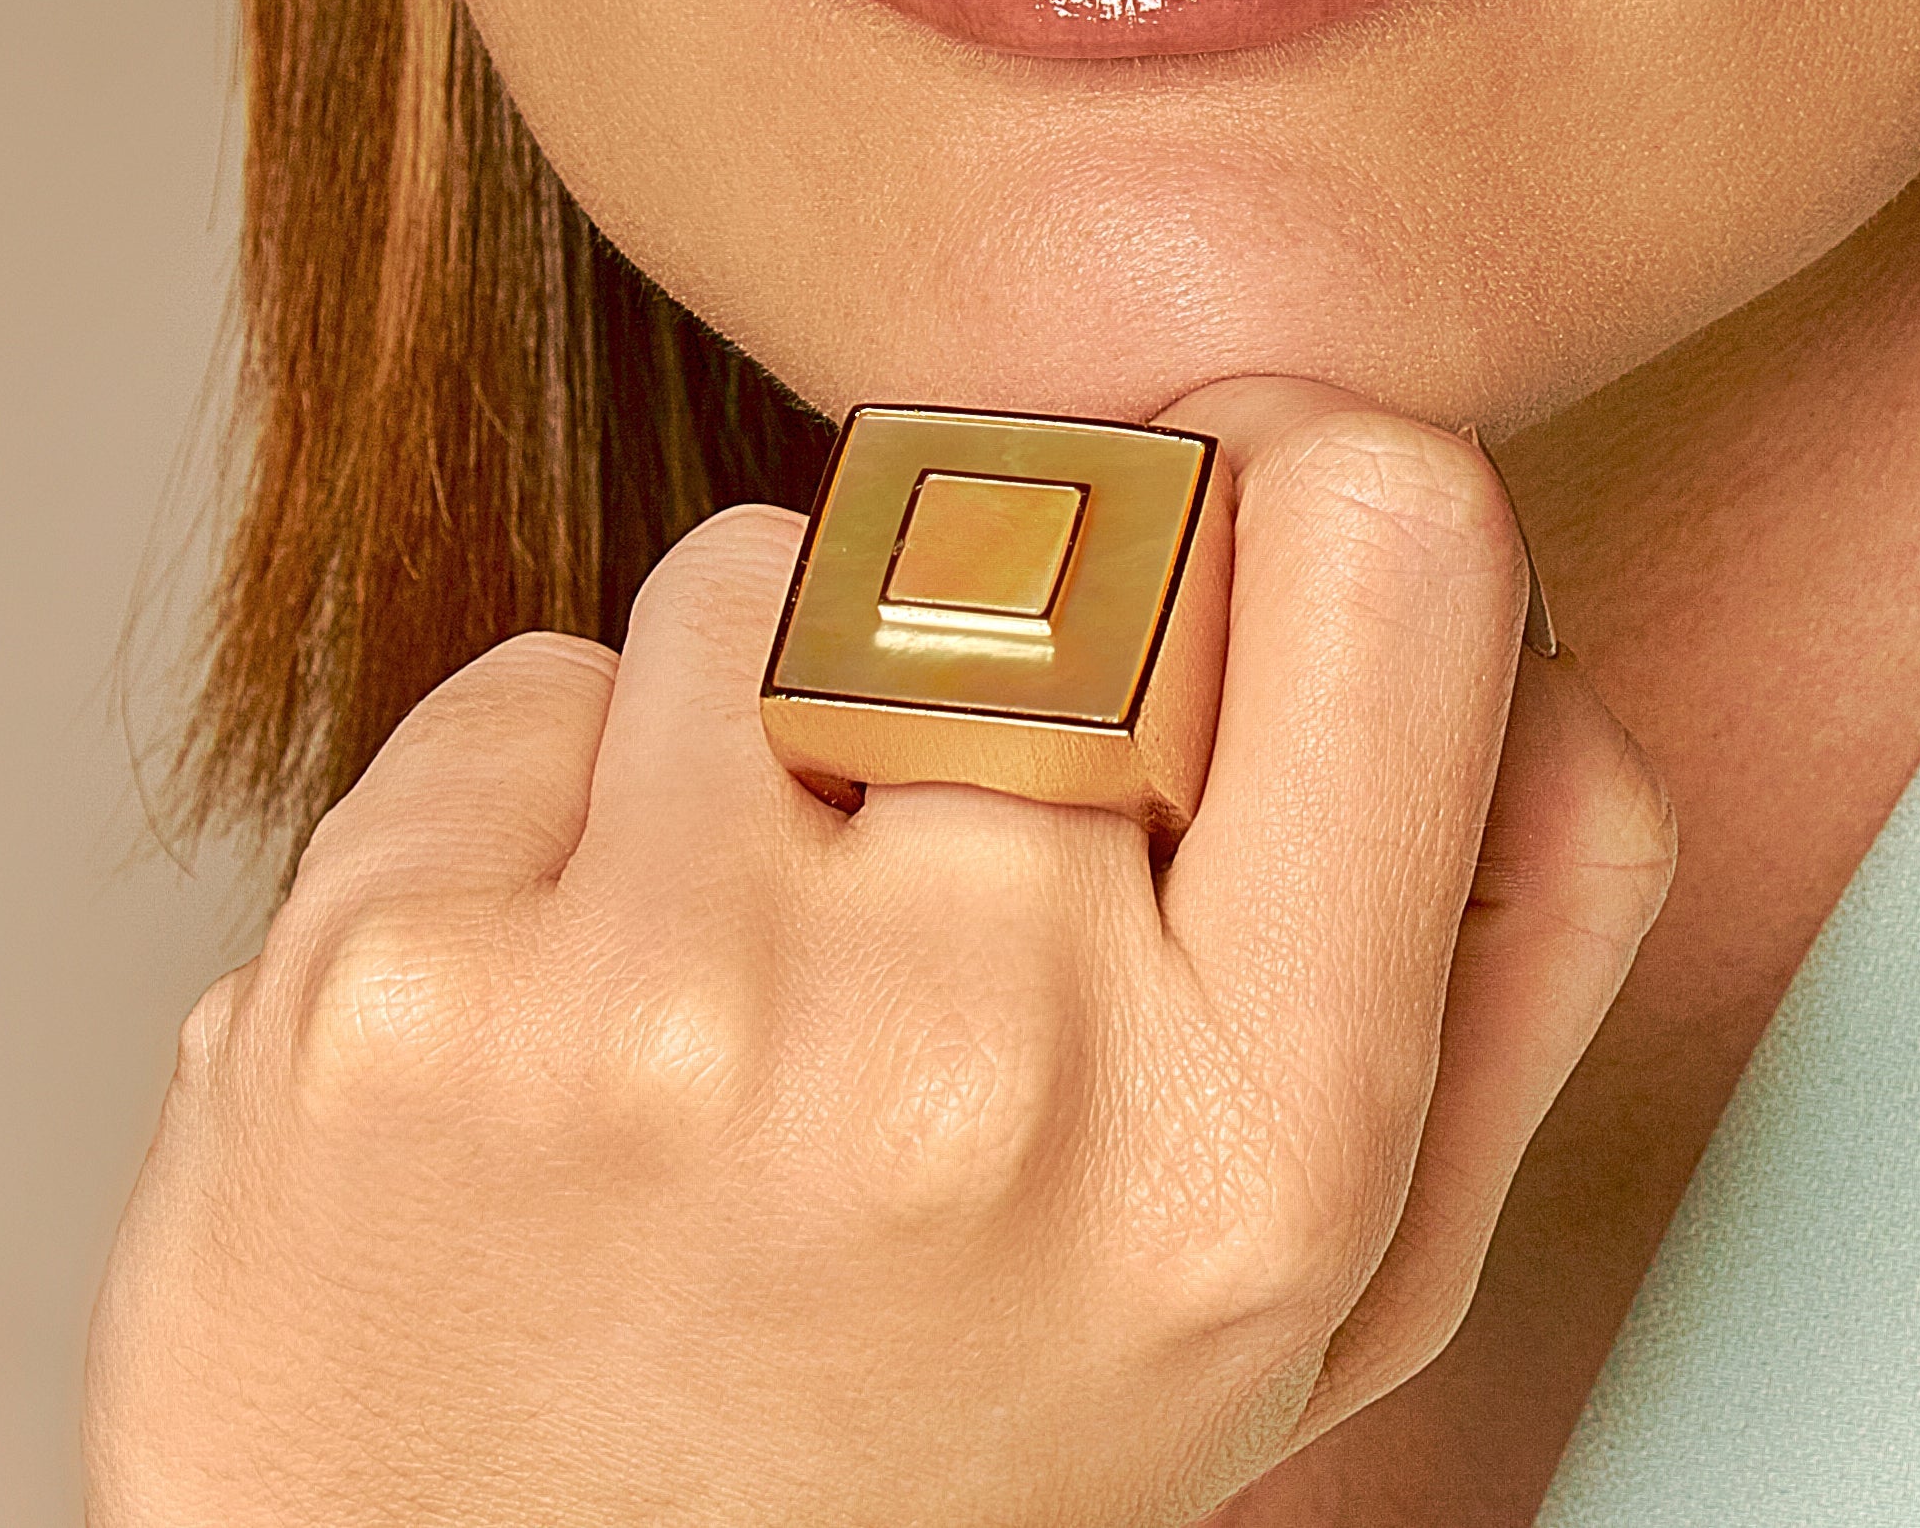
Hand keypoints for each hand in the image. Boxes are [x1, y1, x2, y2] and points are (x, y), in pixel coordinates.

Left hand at [84, 380, 1675, 1527]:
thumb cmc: (942, 1451)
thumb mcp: (1323, 1295)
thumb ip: (1509, 935)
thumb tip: (1520, 601)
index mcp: (1269, 1144)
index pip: (1387, 521)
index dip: (1288, 488)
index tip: (1212, 580)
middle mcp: (984, 1065)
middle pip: (1061, 499)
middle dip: (1014, 610)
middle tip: (944, 837)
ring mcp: (671, 1020)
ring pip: (775, 562)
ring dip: (762, 717)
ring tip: (739, 992)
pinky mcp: (398, 991)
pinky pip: (539, 677)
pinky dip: (546, 811)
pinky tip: (553, 1034)